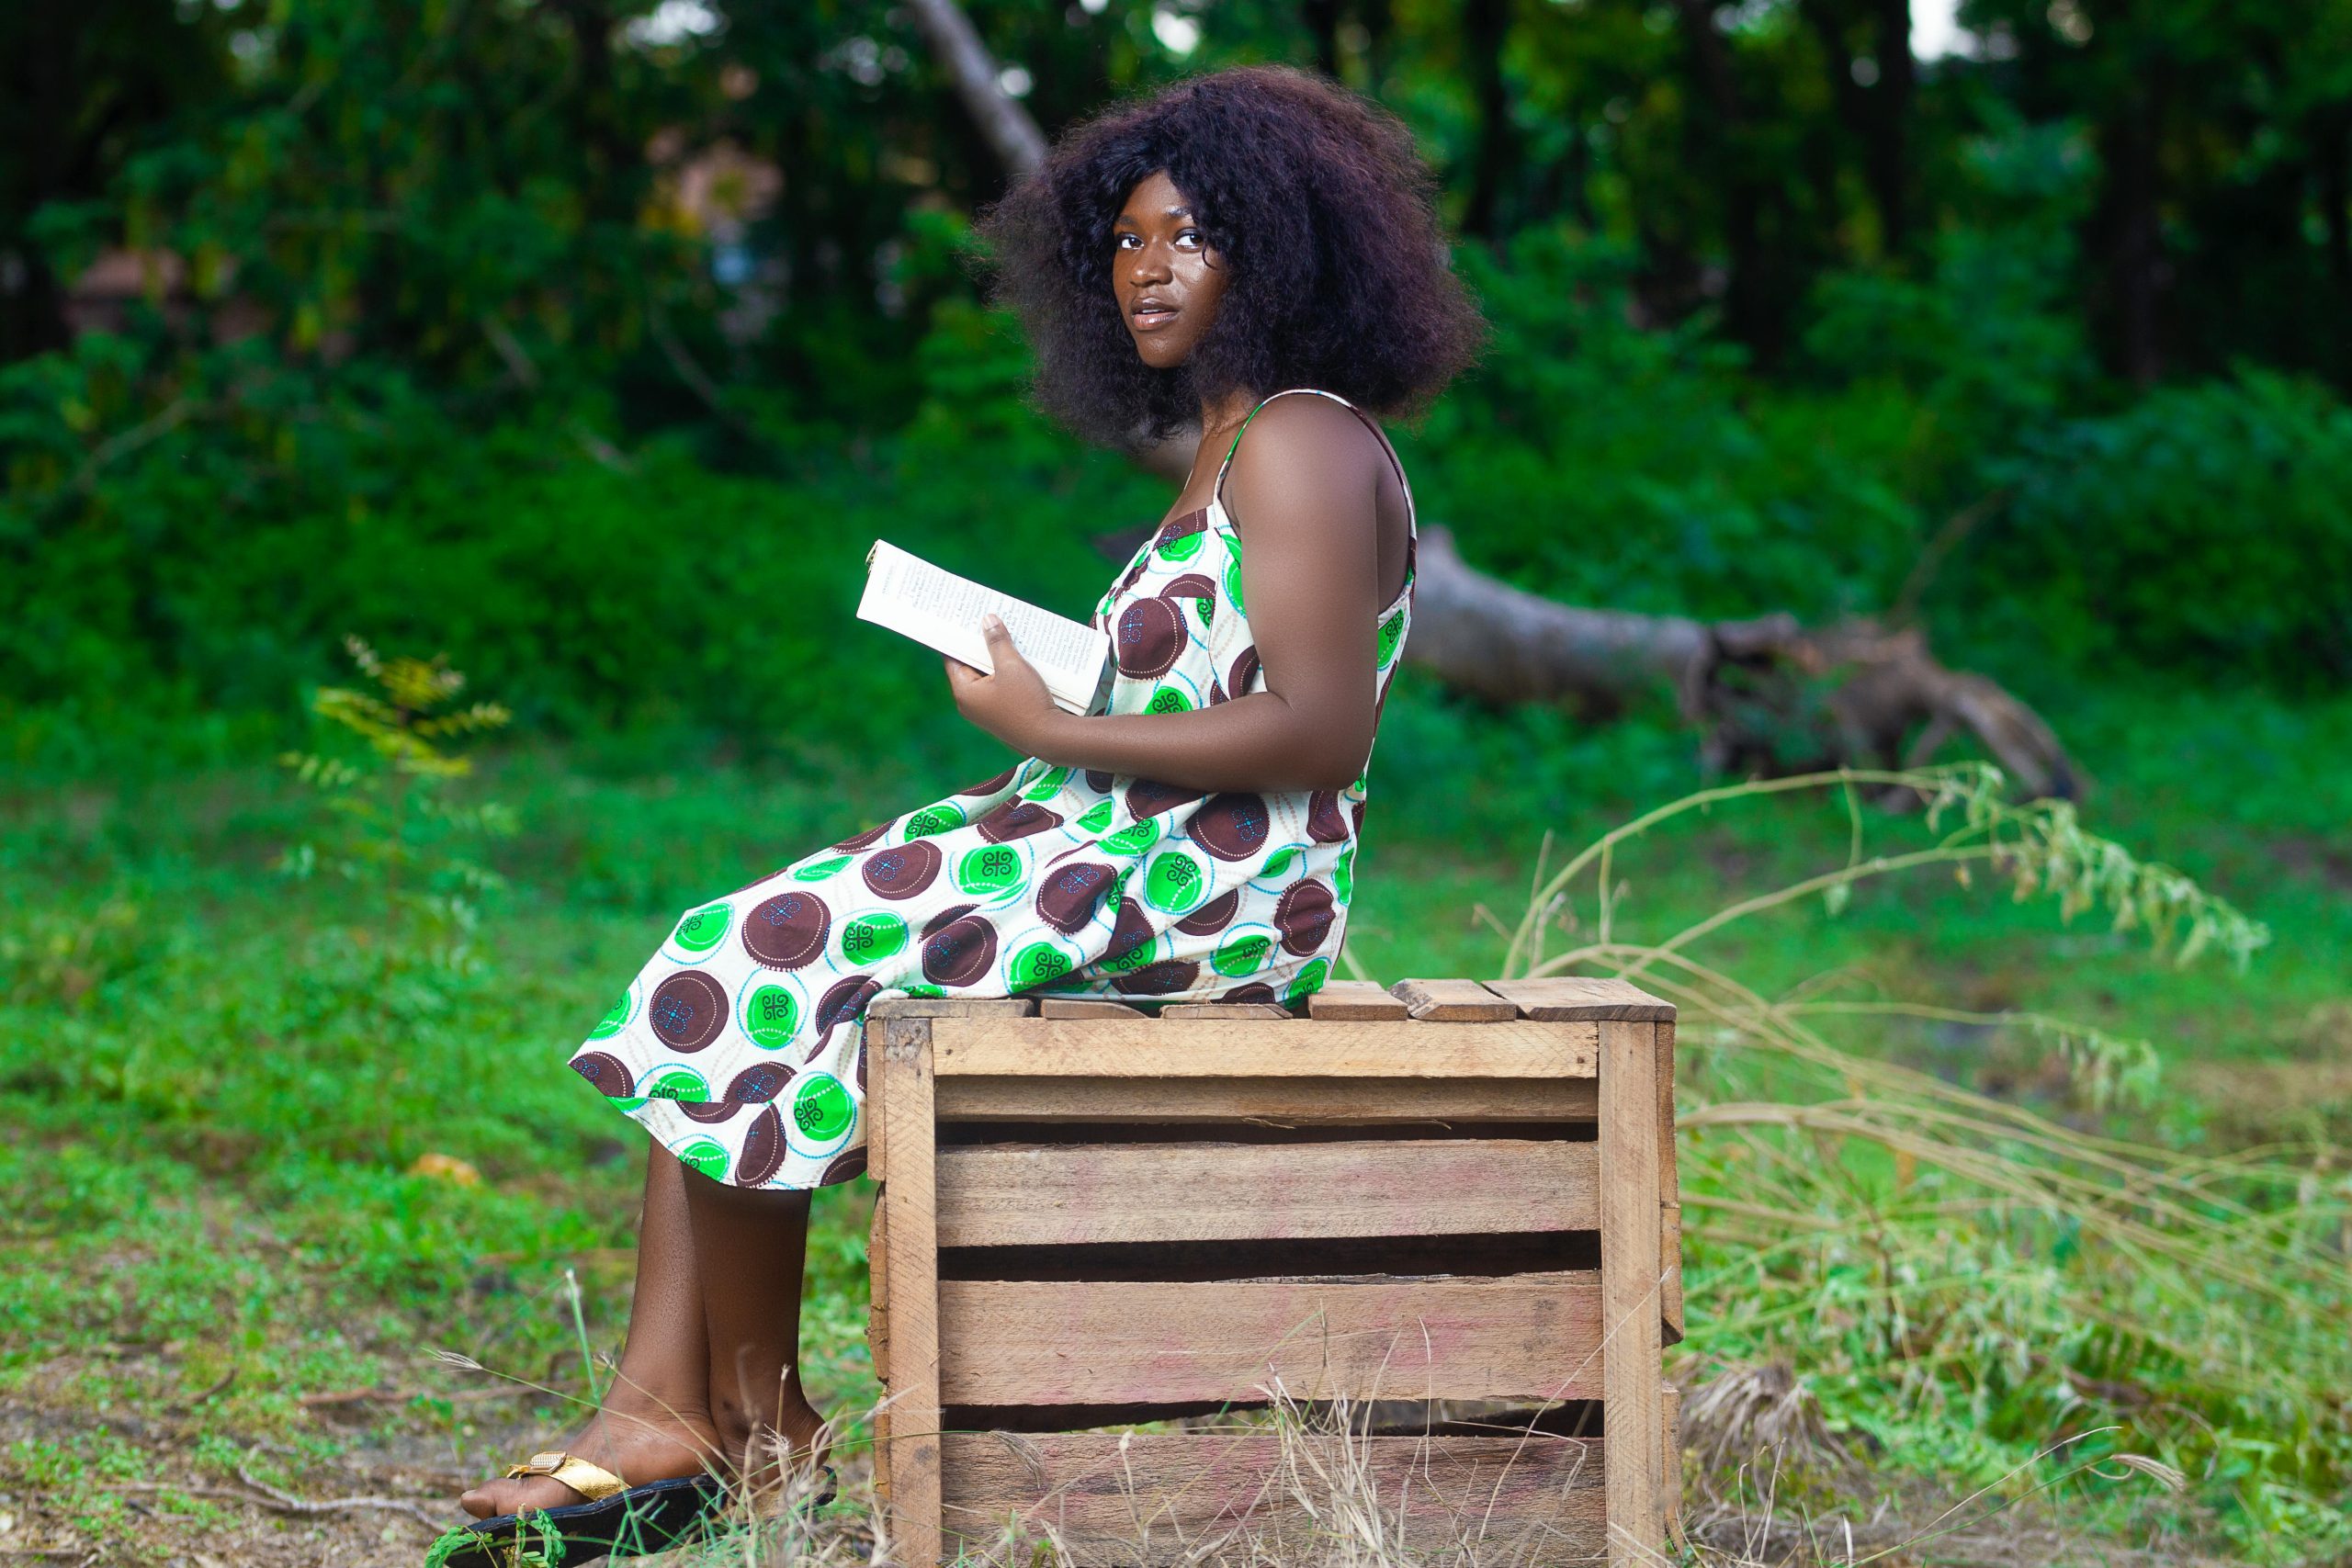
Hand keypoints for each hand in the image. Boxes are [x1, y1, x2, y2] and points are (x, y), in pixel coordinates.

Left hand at [944, 613, 1060, 754]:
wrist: (1050, 738)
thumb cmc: (1027, 702)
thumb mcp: (1012, 666)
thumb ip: (998, 642)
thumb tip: (987, 620)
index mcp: (964, 693)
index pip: (953, 658)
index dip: (958, 638)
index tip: (962, 620)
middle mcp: (971, 704)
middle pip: (970, 666)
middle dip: (981, 645)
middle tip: (987, 621)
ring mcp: (987, 711)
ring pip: (987, 676)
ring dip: (996, 658)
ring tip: (1007, 634)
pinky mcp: (1002, 715)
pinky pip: (999, 687)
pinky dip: (1005, 672)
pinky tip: (1019, 657)